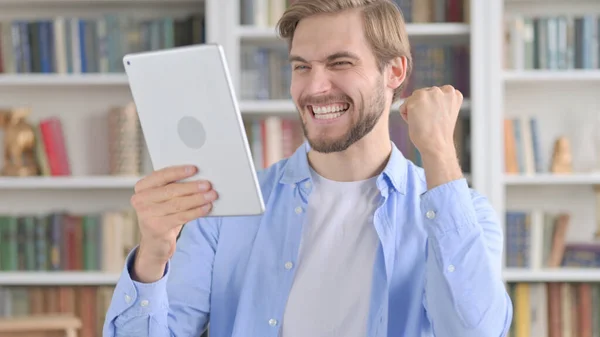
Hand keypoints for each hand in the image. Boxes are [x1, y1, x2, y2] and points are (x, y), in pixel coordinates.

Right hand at [130, 165, 217, 281]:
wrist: (155, 241)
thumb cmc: (164, 213)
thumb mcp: (164, 198)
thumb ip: (174, 186)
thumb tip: (199, 177)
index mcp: (142, 187)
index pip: (161, 175)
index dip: (178, 172)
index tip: (194, 169)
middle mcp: (140, 200)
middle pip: (171, 190)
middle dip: (192, 187)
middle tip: (208, 185)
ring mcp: (146, 215)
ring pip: (177, 204)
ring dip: (197, 199)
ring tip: (211, 196)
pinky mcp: (156, 227)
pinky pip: (181, 217)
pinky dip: (196, 212)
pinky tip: (206, 208)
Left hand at [399, 85, 461, 157]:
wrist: (436, 145)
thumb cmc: (439, 133)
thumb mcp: (445, 111)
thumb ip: (439, 101)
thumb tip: (422, 97)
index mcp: (452, 93)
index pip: (434, 94)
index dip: (432, 108)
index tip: (436, 118)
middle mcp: (441, 90)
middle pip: (423, 94)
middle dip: (422, 107)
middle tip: (429, 122)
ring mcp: (428, 94)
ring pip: (412, 99)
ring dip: (414, 110)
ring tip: (423, 122)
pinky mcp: (415, 100)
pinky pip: (403, 107)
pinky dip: (406, 116)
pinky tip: (416, 123)